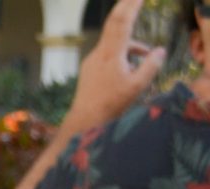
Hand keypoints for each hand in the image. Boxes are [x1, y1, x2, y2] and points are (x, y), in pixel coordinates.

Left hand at [69, 0, 166, 129]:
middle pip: (114, 25)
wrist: (84, 121)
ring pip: (114, 43)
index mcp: (111, 54)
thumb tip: (160, 51)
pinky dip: (122, 55)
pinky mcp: (89, 69)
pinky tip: (131, 68)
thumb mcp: (137, 86)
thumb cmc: (110, 104)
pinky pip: (108, 55)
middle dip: (126, 9)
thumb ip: (151, 65)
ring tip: (146, 56)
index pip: (122, 22)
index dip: (131, 5)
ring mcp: (92, 61)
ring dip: (131, 44)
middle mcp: (99, 53)